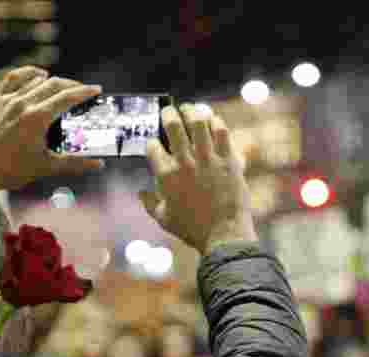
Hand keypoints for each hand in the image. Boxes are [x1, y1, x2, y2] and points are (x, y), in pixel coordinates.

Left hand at [0, 67, 103, 190]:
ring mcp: (8, 100)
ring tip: (65, 89)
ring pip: (37, 80)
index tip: (96, 90)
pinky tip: (39, 75)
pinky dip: (29, 73)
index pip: (67, 98)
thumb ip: (75, 163)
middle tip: (84, 91)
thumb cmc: (11, 171)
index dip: (84, 92)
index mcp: (37, 119)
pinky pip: (14, 78)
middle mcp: (23, 104)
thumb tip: (99, 164)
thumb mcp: (47, 167)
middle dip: (73, 85)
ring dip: (54, 81)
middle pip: (55, 85)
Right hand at [138, 104, 256, 253]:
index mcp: (166, 175)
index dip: (152, 142)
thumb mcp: (164, 219)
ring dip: (192, 111)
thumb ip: (149, 203)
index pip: (152, 146)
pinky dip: (216, 122)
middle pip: (173, 125)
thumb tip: (140, 191)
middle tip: (169, 112)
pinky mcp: (229, 159)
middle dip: (168, 114)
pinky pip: (222, 132)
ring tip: (190, 109)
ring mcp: (208, 159)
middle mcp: (185, 162)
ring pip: (198, 122)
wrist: (224, 235)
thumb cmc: (193, 229)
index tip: (156, 143)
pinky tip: (213, 120)